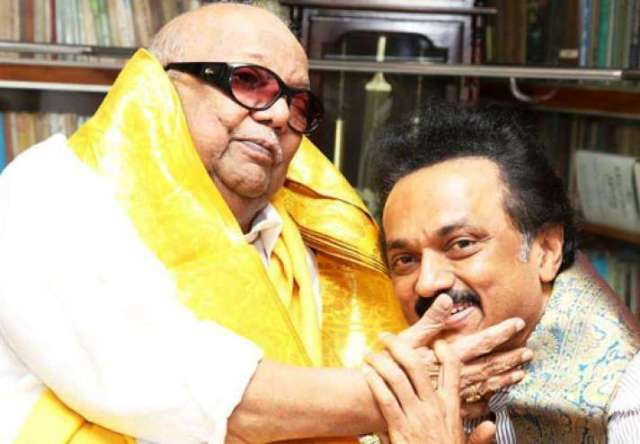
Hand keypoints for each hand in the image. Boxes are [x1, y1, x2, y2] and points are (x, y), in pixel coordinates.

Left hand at [364, 334, 494, 443]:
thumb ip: (479, 437)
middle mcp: (434, 408)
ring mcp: (416, 417)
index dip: (444, 350)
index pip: (453, 370)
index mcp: (451, 408)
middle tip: (386, 336)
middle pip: (417, 366)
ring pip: (398, 378)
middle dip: (399, 347)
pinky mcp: (399, 428)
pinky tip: (366, 373)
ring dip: (381, 362)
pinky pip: (386, 399)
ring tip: (370, 354)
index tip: (434, 340)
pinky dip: (374, 383)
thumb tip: (490, 425)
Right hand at [397, 295, 531, 411]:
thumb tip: (448, 298)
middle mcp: (457, 376)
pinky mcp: (446, 408)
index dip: (501, 333)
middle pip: (490, 366)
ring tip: (519, 374)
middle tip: (528, 353)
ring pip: (485, 386)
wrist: (378, 399)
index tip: (518, 324)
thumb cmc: (391, 367)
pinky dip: (485, 402)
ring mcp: (454, 394)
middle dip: (510, 358)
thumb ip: (431, 320)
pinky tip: (493, 402)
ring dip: (503, 379)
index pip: (482, 342)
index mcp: (450, 356)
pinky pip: (472, 406)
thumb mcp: (409, 339)